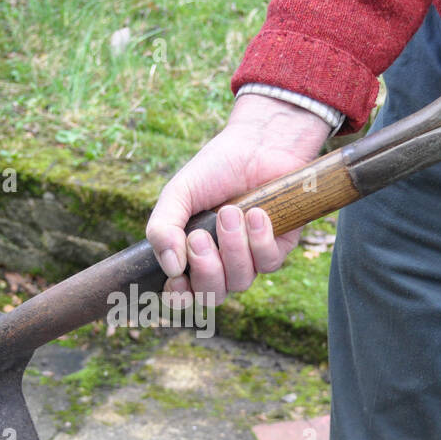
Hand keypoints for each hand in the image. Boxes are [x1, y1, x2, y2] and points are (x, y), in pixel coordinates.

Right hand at [145, 94, 329, 305]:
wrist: (258, 144)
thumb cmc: (215, 169)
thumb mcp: (178, 193)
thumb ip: (162, 228)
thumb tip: (169, 266)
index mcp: (191, 254)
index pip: (183, 294)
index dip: (179, 295)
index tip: (177, 277)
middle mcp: (221, 263)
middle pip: (213, 295)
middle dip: (205, 269)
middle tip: (200, 236)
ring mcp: (250, 259)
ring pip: (240, 281)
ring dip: (232, 248)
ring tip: (230, 212)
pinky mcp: (278, 248)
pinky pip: (268, 263)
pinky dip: (259, 240)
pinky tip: (256, 214)